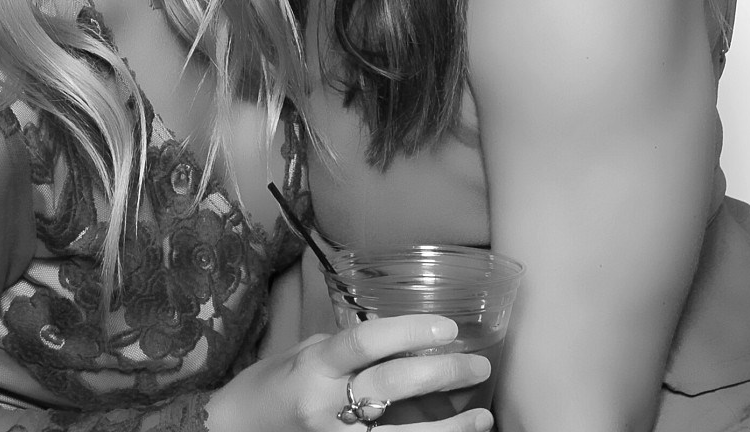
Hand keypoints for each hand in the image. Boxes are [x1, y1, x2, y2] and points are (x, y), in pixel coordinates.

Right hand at [205, 314, 493, 431]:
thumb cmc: (268, 387)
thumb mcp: (301, 354)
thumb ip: (346, 348)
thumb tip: (397, 338)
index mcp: (313, 366)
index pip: (364, 342)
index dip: (409, 331)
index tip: (447, 328)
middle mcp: (324, 405)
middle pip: (392, 384)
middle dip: (442, 374)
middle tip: (478, 364)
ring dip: (449, 427)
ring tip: (482, 416)